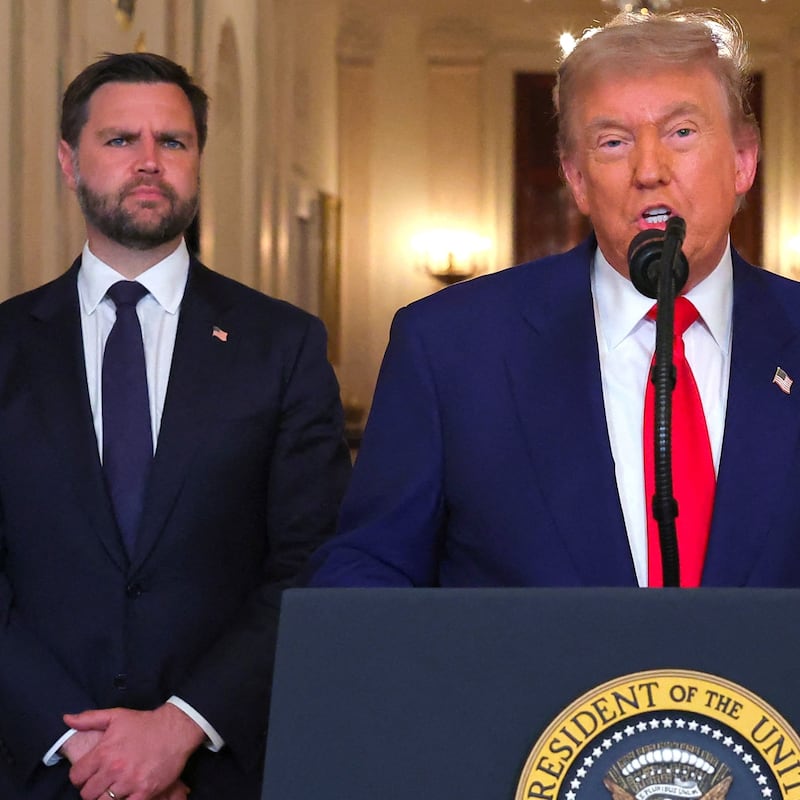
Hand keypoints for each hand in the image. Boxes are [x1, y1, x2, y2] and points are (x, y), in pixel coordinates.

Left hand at [64, 704, 204, 799]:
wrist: (175, 729)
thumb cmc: (144, 723)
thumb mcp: (116, 716)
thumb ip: (89, 719)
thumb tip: (67, 719)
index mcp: (103, 752)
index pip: (76, 777)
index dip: (80, 776)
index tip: (89, 774)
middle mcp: (114, 769)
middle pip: (87, 794)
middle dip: (92, 789)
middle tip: (102, 782)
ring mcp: (129, 782)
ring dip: (106, 797)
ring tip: (114, 789)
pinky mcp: (144, 792)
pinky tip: (126, 793)